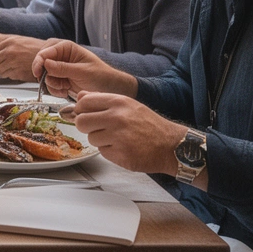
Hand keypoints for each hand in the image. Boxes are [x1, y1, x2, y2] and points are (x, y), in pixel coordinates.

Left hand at [0, 34, 46, 81]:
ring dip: (1, 68)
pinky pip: (4, 73)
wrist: (53, 58)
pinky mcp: (13, 66)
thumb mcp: (13, 48)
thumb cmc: (35, 54)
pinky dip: (10, 73)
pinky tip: (21, 69)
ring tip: (16, 64)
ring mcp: (7, 56)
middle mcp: (2, 45)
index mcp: (1, 39)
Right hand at [31, 40, 136, 98]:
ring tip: (65, 88)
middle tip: (57, 84)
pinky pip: (49, 84)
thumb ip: (63, 68)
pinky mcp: (59, 78)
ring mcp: (59, 67)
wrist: (107, 88)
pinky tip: (65, 91)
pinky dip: (55, 90)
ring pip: (44, 76)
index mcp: (66, 47)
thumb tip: (45, 63)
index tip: (38, 73)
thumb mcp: (82, 72)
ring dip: (52, 85)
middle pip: (41, 63)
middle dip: (47, 76)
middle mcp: (60, 55)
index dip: (39, 62)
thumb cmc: (100, 76)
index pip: (45, 52)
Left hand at [70, 91, 186, 177]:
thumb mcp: (128, 104)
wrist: (171, 145)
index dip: (81, 110)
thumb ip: (103, 99)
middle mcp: (116, 117)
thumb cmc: (149, 125)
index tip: (87, 114)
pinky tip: (123, 148)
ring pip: (91, 138)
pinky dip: (110, 151)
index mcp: (118, 102)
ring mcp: (118, 137)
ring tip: (117, 138)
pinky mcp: (120, 154)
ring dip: (100, 140)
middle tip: (99, 129)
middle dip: (87, 127)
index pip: (83, 102)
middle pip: (81, 122)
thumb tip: (80, 97)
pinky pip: (102, 152)